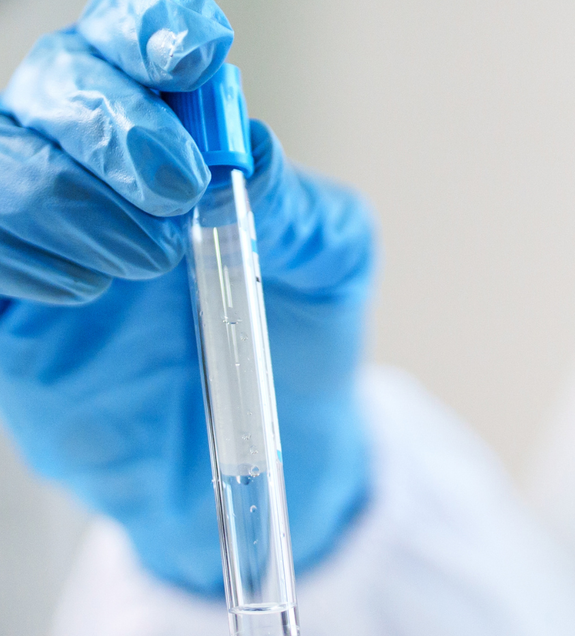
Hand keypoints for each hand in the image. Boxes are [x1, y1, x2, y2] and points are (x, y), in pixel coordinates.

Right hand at [0, 0, 373, 594]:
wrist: (272, 446)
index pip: (139, 47)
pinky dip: (24, 250)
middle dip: (116, 121)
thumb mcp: (331, 265)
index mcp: (186, 138)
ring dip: (71, 192)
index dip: (148, 32)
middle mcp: (106, 170)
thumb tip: (245, 149)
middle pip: (59, 80)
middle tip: (181, 192)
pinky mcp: (13, 305)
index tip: (192, 56)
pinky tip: (87, 289)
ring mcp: (51, 232)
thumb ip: (297, 202)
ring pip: (5, 155)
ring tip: (149, 260)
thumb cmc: (302, 336)